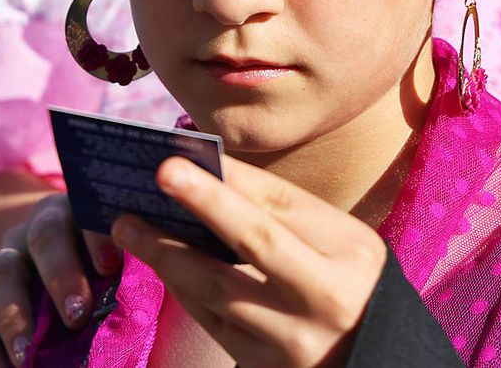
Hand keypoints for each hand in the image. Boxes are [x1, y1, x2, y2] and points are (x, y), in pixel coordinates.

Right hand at [0, 190, 121, 367]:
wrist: (75, 271)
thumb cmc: (115, 268)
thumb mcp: (125, 259)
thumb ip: (138, 267)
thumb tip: (164, 280)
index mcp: (82, 210)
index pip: (88, 211)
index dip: (96, 236)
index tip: (110, 264)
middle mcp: (41, 226)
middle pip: (44, 237)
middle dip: (60, 275)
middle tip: (77, 315)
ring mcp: (9, 257)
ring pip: (1, 274)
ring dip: (14, 316)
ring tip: (27, 354)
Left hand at [113, 155, 386, 367]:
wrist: (371, 357)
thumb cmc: (350, 284)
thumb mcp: (341, 243)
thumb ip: (286, 215)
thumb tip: (214, 175)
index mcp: (349, 252)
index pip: (284, 206)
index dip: (233, 178)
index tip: (188, 153)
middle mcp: (324, 296)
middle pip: (255, 243)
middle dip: (205, 204)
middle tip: (159, 174)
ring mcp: (291, 339)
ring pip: (218, 290)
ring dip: (169, 254)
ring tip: (129, 225)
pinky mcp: (262, 365)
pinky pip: (211, 321)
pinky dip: (183, 288)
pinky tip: (160, 263)